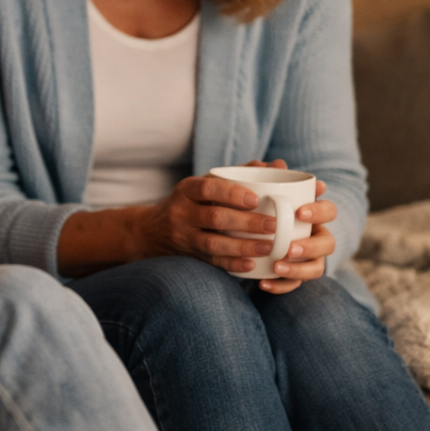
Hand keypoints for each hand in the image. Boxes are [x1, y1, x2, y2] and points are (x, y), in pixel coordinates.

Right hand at [131, 172, 280, 269]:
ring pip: (213, 243)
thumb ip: (238, 174)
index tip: (255, 199)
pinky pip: (212, 262)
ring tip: (268, 247)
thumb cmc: (190, 201)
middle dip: (246, 222)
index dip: (231, 193)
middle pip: (214, 217)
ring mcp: (184, 236)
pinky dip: (232, 264)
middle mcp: (182, 212)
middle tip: (273, 224)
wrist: (152, 230)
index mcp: (187, 189)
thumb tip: (277, 165)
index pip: (207, 188)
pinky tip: (252, 265)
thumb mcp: (204, 184)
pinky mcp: (190, 255)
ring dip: (243, 246)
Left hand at [240, 159, 335, 294]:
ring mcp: (307, 258)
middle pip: (328, 243)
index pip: (328, 211)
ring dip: (298, 269)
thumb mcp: (260, 189)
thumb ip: (268, 176)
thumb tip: (277, 163)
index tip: (300, 212)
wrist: (242, 227)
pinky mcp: (293, 275)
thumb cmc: (258, 204)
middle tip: (289, 247)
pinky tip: (263, 283)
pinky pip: (293, 285)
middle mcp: (315, 236)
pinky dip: (280, 285)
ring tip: (277, 265)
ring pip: (316, 268)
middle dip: (311, 246)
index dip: (319, 211)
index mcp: (312, 214)